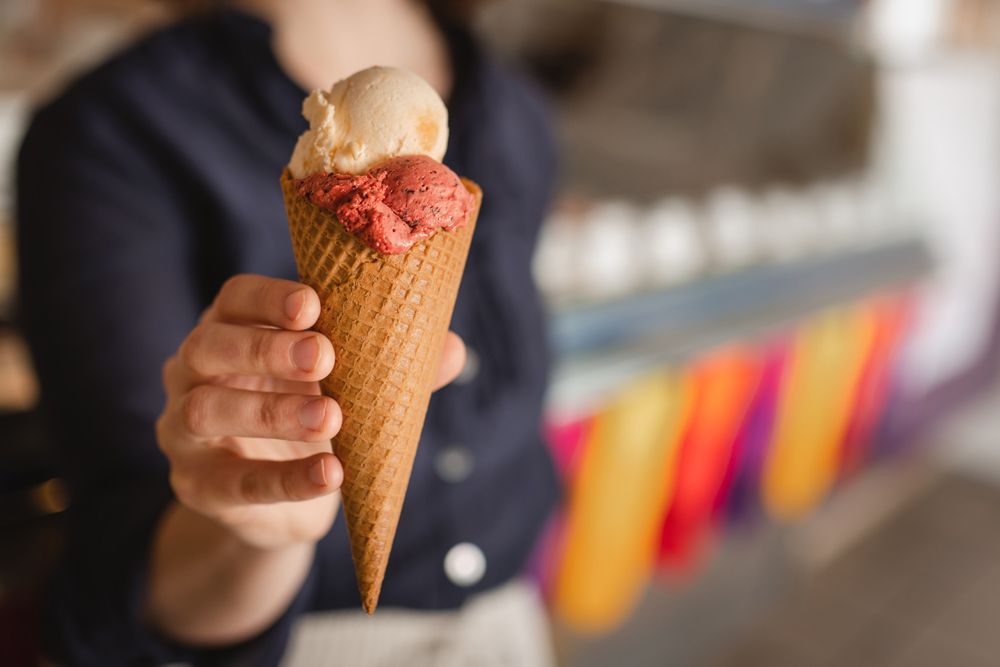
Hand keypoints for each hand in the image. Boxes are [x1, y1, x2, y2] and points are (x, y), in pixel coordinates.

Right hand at [155, 274, 465, 549]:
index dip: (269, 297)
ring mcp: (184, 429)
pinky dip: (285, 480)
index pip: (235, 298)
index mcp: (232, 329)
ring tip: (332, 419)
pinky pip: (233, 483)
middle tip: (325, 357)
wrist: (284, 501)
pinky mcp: (196, 486)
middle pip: (209, 345)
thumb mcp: (350, 386)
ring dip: (272, 412)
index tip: (314, 304)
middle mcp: (192, 370)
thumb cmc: (314, 415)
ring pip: (208, 411)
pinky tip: (330, 475)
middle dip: (266, 348)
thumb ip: (394, 367)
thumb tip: (452, 349)